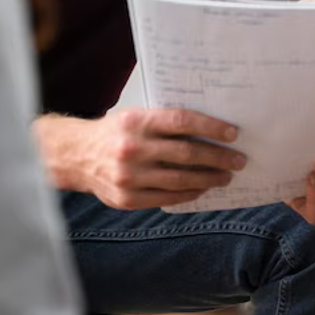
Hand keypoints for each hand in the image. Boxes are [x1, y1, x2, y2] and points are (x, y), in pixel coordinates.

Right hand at [34, 108, 245, 209]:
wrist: (75, 156)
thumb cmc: (115, 132)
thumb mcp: (135, 116)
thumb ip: (164, 121)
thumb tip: (208, 126)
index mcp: (137, 121)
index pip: (182, 121)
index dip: (211, 127)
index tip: (233, 134)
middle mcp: (132, 148)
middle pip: (186, 153)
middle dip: (218, 157)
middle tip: (239, 159)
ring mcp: (129, 176)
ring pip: (180, 179)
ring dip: (209, 178)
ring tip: (226, 175)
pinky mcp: (127, 198)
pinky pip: (166, 198)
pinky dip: (189, 193)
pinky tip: (202, 188)